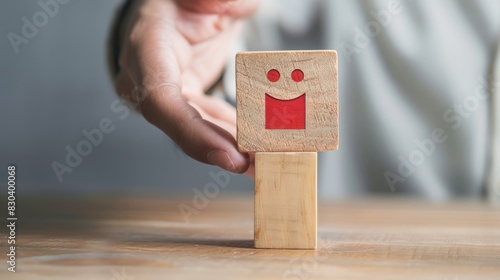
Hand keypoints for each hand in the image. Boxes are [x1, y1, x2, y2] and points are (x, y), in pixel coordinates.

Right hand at [113, 0, 258, 173]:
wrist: (176, 8)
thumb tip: (232, 3)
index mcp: (146, 48)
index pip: (160, 101)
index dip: (194, 134)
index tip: (231, 157)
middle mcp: (151, 78)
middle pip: (185, 126)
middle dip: (226, 149)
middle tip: (264, 164)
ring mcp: (170, 92)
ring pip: (202, 129)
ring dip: (237, 148)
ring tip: (271, 161)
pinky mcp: (188, 99)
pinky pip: (213, 122)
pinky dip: (238, 134)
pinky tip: (263, 146)